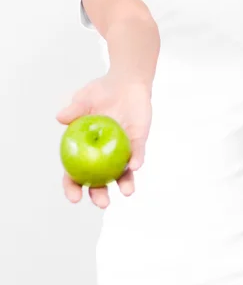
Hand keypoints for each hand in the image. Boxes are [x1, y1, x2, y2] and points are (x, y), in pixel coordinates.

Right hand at [56, 72, 151, 208]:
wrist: (126, 81)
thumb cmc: (101, 91)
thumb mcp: (84, 98)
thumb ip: (74, 109)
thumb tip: (61, 118)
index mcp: (83, 149)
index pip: (74, 173)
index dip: (73, 187)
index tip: (75, 197)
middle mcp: (102, 154)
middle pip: (99, 180)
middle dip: (100, 194)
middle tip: (103, 203)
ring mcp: (121, 149)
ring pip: (122, 172)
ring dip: (125, 184)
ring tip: (127, 192)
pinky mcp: (138, 141)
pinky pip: (137, 153)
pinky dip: (136, 159)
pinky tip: (136, 166)